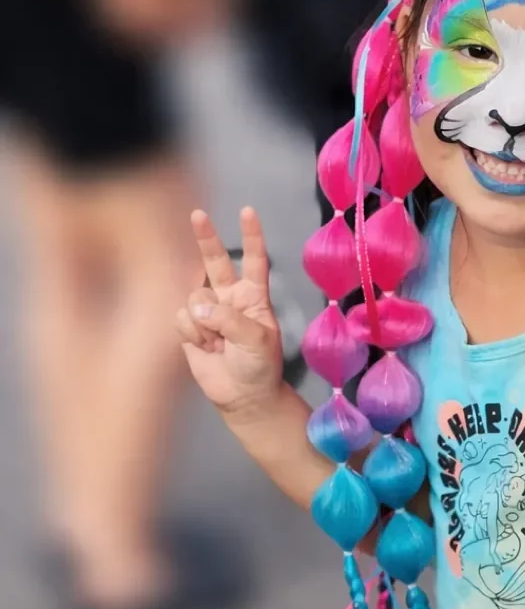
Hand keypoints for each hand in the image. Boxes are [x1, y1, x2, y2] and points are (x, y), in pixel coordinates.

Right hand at [177, 208, 284, 416]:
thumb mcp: (256, 340)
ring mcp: (207, 312)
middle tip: (198, 214)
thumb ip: (229, 320)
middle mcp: (229, 298)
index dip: (251, 236)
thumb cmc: (260, 367)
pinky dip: (191, 334)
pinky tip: (204, 348)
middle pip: (214, 262)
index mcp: (254, 297)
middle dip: (206, 238)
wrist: (243, 396)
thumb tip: (199, 309)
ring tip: (218, 344)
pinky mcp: (188, 327)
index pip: (254, 261)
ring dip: (203, 322)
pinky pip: (180, 317)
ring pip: (193, 297)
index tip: (248, 212)